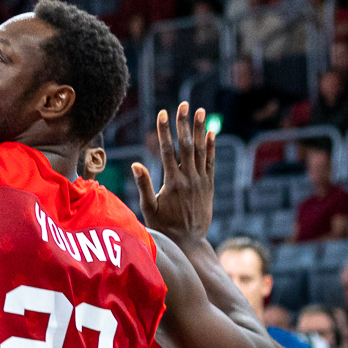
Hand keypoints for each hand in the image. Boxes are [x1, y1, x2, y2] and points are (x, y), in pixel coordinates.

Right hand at [134, 103, 215, 247]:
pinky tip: (212, 133)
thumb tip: (136, 163)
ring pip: (201, 150)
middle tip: (184, 104)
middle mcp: (189, 179)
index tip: (162, 113)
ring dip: (200, 129)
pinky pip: (211, 162)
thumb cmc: (163, 226)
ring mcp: (201, 182)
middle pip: (186, 145)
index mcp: (172, 182)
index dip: (165, 130)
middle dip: (184, 123)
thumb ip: (144, 185)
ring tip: (201, 111)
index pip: (168, 150)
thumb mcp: (149, 208)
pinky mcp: (209, 186)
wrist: (189, 242)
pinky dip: (212, 147)